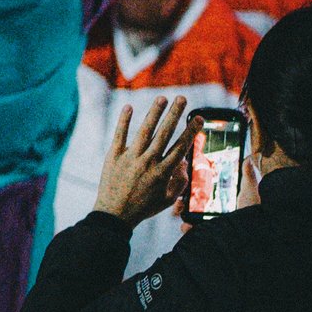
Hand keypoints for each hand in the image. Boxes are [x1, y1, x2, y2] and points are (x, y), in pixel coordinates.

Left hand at [94, 95, 191, 225]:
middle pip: (164, 134)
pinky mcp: (113, 156)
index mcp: (163, 172)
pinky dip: (124, 121)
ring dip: (154, 113)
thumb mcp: (167, 199)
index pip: (180, 147)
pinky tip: (129, 107)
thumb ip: (179, 181)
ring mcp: (130, 158)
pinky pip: (119, 135)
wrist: (114, 214)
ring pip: (144, 131)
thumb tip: (184, 163)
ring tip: (162, 98)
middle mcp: (148, 162)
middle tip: (182, 98)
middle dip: (175, 114)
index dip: (190, 131)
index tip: (198, 118)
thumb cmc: (143, 207)